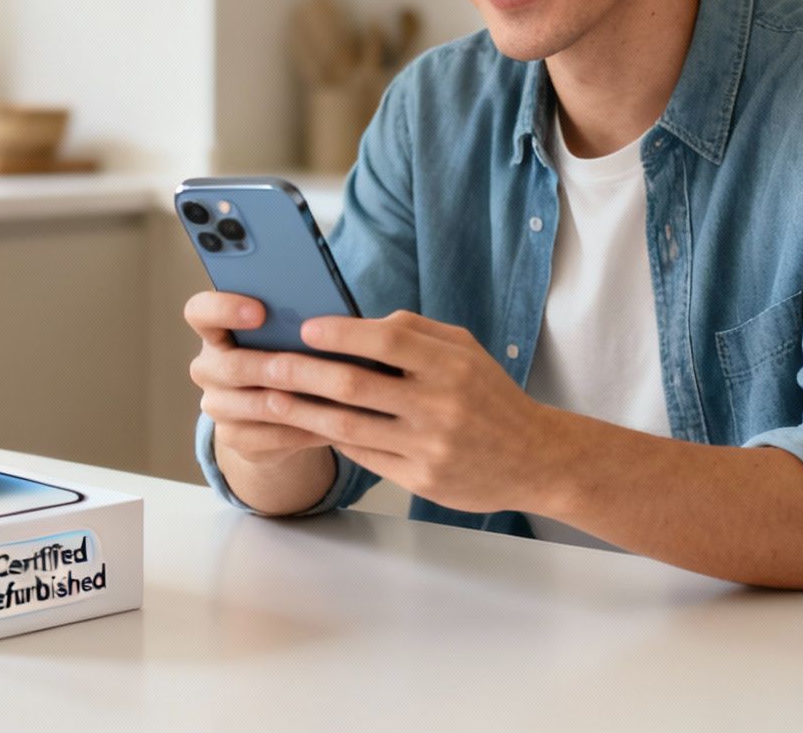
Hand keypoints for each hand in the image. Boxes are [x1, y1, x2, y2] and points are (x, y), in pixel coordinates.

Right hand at [184, 291, 333, 465]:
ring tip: (344, 394)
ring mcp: (216, 407)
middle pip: (233, 366)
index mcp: (214, 331)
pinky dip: (310, 428)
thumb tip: (332, 315)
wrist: (272, 412)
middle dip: (279, 365)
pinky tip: (340, 422)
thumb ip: (295, 321)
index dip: (224, 309)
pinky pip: (273, 436)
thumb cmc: (284, 353)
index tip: (259, 311)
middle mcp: (207, 369)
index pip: (199, 312)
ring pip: (260, 405)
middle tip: (318, 362)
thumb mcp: (285, 334)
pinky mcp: (233, 439)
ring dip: (306, 400)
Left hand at [255, 311, 561, 513]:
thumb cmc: (491, 396)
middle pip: (355, 384)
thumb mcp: (466, 351)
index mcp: (452, 365)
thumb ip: (417, 331)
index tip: (305, 328)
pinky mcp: (422, 479)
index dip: (341, 332)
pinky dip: (332, 438)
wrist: (535, 458)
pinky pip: (364, 456)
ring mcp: (430, 446)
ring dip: (303, 410)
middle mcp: (441, 405)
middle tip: (266, 362)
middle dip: (302, 372)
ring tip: (270, 398)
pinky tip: (307, 425)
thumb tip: (358, 322)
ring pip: (349, 426)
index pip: (386, 339)